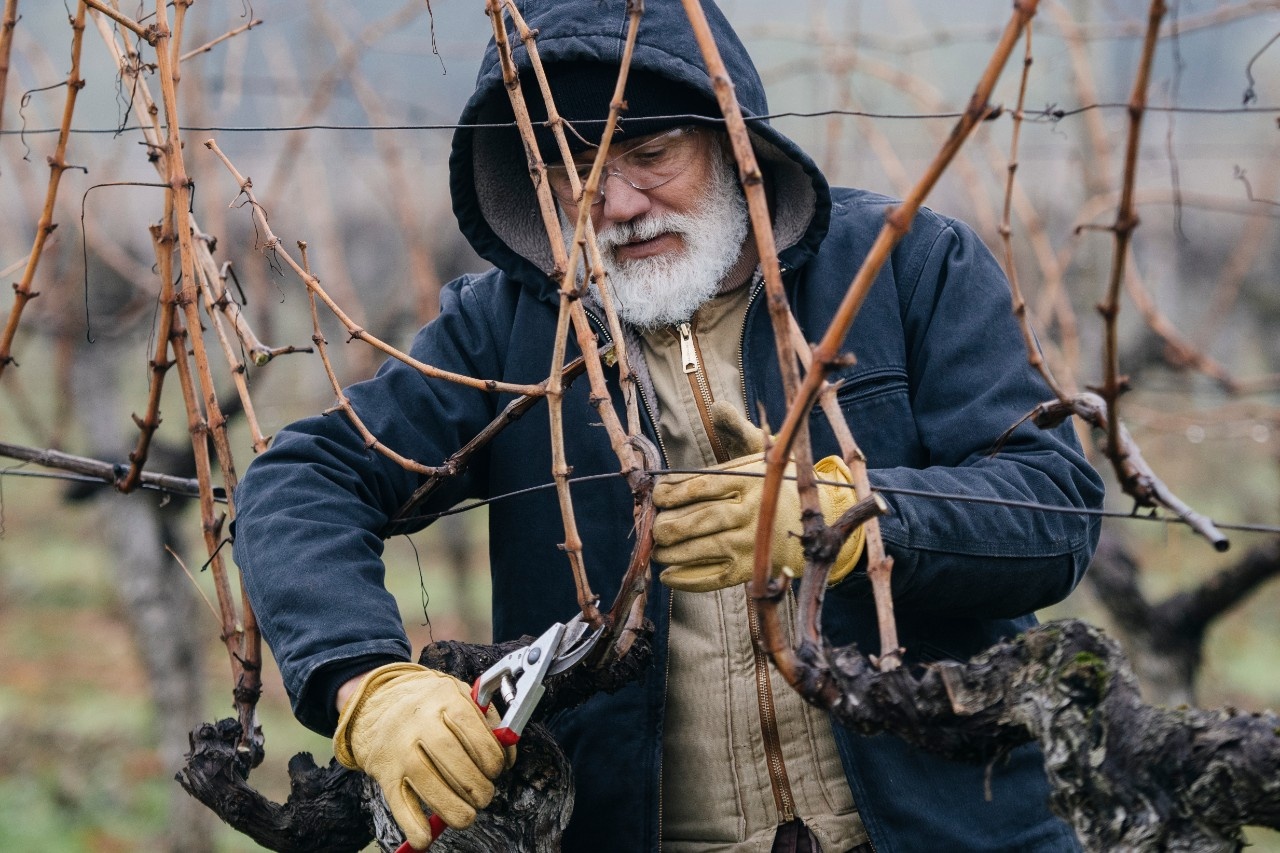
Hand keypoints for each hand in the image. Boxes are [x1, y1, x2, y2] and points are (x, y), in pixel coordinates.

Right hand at [333, 662, 514, 849]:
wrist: (380, 703)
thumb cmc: (431, 704)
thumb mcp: (462, 696)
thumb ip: (489, 723)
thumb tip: (509, 758)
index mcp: (445, 699)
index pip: (474, 732)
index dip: (491, 757)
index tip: (498, 770)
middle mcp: (419, 723)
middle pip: (453, 760)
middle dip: (477, 786)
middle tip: (485, 795)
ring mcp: (400, 749)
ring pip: (429, 784)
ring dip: (454, 809)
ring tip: (467, 816)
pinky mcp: (385, 773)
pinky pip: (398, 803)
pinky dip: (413, 825)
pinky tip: (426, 836)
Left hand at [652, 402, 864, 592]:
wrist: (814, 519)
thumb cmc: (776, 482)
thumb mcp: (762, 450)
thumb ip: (736, 429)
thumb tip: (717, 407)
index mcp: (749, 481)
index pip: (700, 485)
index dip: (670, 492)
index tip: (655, 495)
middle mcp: (750, 512)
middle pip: (698, 519)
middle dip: (667, 524)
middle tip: (652, 526)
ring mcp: (750, 544)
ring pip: (701, 548)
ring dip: (671, 551)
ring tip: (656, 548)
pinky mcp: (750, 570)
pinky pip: (713, 578)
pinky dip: (687, 579)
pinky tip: (668, 574)